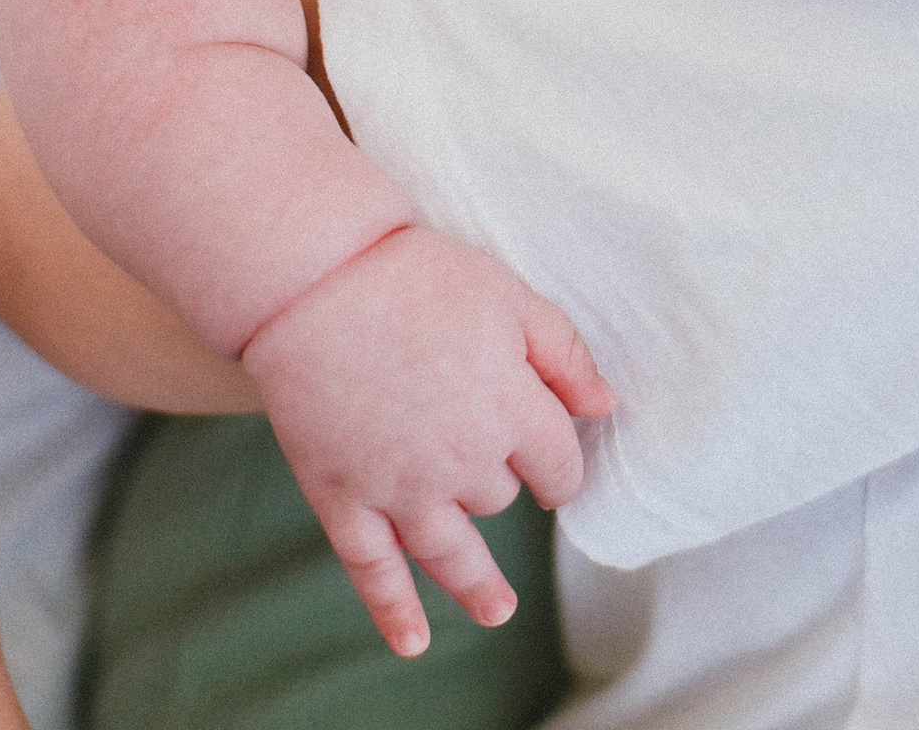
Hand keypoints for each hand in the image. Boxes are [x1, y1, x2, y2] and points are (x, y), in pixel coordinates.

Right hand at [241, 226, 614, 656]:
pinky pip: (373, 570)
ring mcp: (398, 487)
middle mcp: (462, 462)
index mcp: (512, 410)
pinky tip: (414, 641)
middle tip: (480, 445)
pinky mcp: (342, 497)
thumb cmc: (415, 276)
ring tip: (498, 609)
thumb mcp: (509, 295)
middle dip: (500, 478)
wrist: (312, 279)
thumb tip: (606, 409)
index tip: (551, 458)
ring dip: (478, 584)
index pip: (558, 465)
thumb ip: (565, 355)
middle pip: (499, 496)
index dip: (558, 462)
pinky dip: (393, 610)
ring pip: (452, 551)